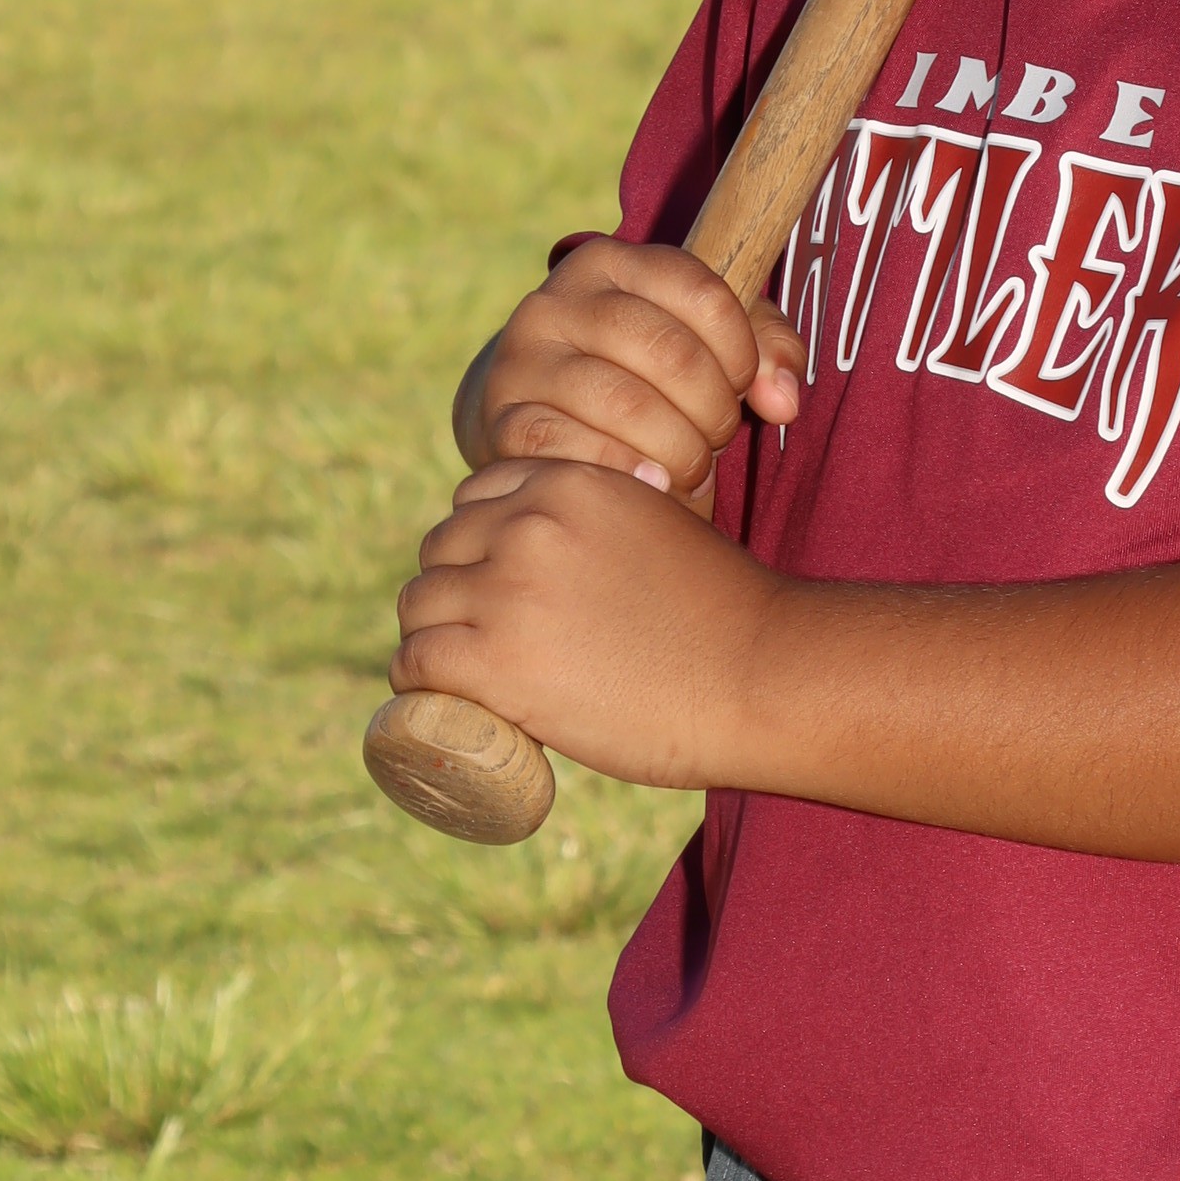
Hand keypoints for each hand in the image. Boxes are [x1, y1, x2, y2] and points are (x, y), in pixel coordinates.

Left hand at [392, 458, 773, 791]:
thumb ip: (616, 522)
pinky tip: (436, 697)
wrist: (762, 676)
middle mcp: (530, 524)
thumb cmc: (729, 617)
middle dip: (455, 588)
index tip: (497, 586)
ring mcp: (508, 589)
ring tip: (461, 672)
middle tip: (483, 638)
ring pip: (420, 603)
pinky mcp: (495, 659)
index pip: (478, 497)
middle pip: (442, 547)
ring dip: (432, 635)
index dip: (481, 543)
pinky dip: (418, 682)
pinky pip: (417, 660)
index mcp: (573, 483)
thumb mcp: (664, 528)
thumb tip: (586, 561)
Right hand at [467, 239, 802, 501]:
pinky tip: (652, 482)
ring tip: (690, 466)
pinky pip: (576, 450)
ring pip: (626, 404)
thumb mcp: (705, 339)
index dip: (742, 350)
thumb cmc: (639, 371)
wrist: (534, 409)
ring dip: (680, 449)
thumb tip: (784, 400)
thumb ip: (766, 349)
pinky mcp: (503, 422)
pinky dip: (627, 473)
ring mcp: (522, 362)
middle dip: (714, 409)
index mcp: (610, 262)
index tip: (744, 384)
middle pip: (669, 352)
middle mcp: (555, 301)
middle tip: (717, 438)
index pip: (702, 292)